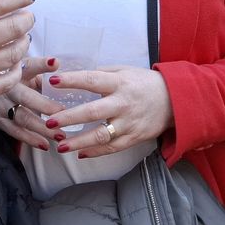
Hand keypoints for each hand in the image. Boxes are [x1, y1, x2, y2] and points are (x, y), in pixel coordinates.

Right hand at [0, 56, 62, 150]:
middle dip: (43, 105)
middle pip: (25, 96)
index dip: (42, 64)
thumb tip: (57, 63)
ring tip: (59, 135)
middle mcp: (6, 87)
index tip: (55, 63)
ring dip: (41, 128)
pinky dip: (31, 139)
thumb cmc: (11, 77)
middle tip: (63, 112)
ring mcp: (0, 106)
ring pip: (22, 118)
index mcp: (16, 71)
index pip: (30, 65)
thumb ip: (40, 68)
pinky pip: (15, 132)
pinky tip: (45, 144)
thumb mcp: (24, 68)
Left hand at [41, 66, 172, 158]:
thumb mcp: (125, 71)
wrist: (175, 100)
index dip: (72, 80)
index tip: (53, 81)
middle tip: (49, 122)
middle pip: (92, 112)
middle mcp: (122, 103)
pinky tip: (79, 153)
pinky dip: (95, 152)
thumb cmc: (145, 83)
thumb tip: (76, 76)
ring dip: (78, 142)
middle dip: (69, 118)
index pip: (92, 80)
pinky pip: (111, 148)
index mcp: (119, 83)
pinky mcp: (133, 138)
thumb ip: (102, 74)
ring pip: (101, 136)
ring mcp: (128, 123)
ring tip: (59, 146)